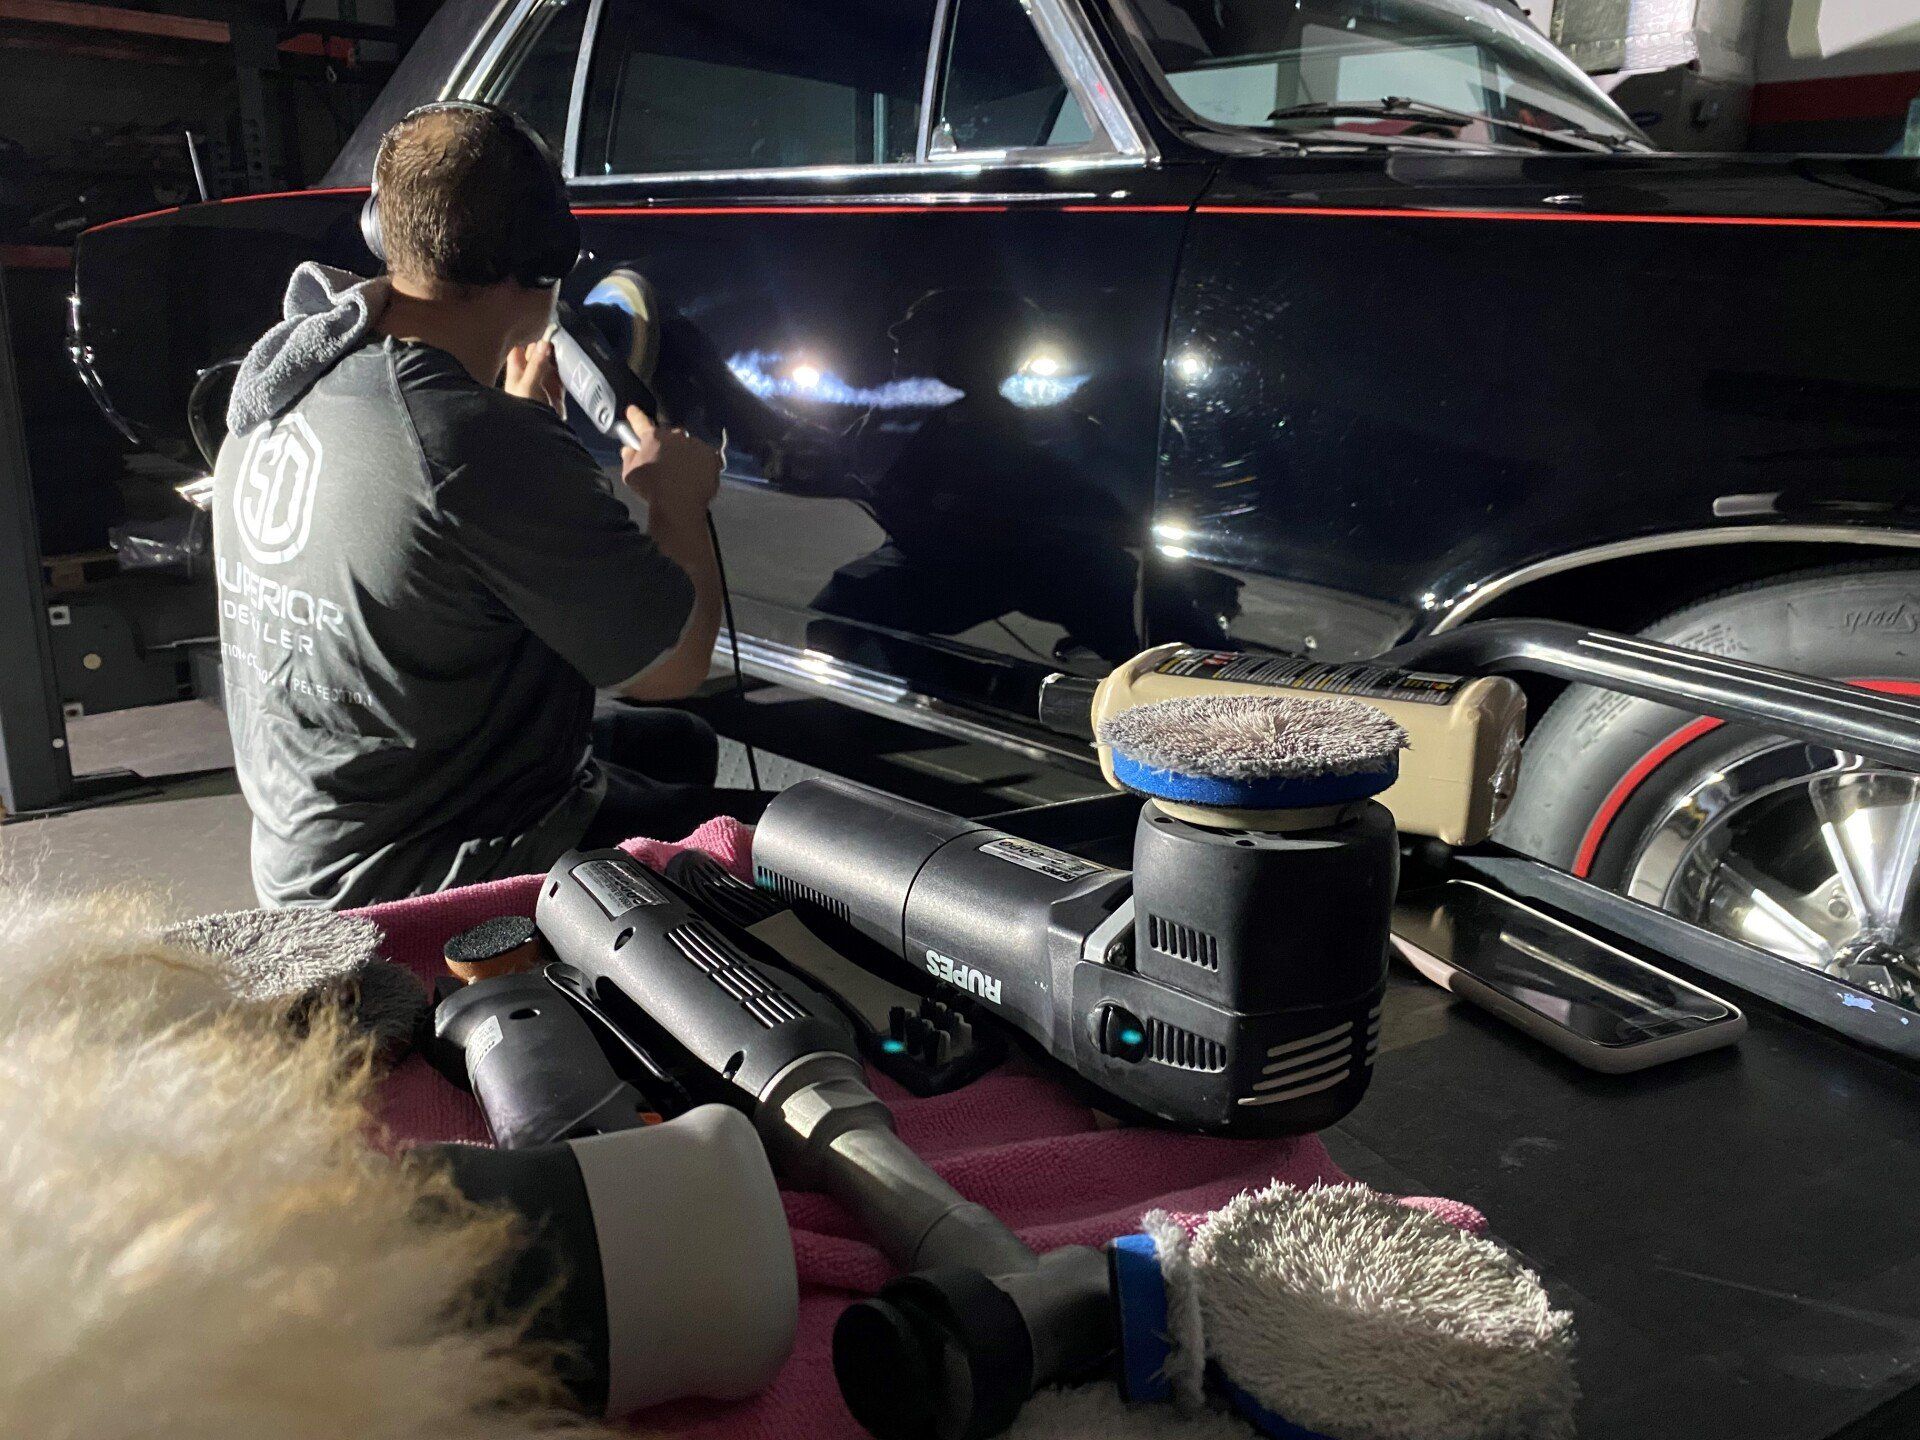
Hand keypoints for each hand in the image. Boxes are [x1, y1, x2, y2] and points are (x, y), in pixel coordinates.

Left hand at [504, 338, 564, 416]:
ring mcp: (543, 384)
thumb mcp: (528, 383)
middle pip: (536, 356)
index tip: (540, 338)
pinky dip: (565, 371)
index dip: (527, 344)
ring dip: (556, 359)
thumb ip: (536, 364)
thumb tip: (544, 342)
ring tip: (564, 351)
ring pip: (550, 365)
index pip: (519, 352)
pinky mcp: (556, 392)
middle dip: (545, 349)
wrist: (538, 431)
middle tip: (556, 343)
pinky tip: (570, 365)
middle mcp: (529, 376)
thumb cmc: (524, 407)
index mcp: (516, 372)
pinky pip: (561, 377)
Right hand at [620, 406, 720, 520]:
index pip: (641, 422)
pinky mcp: (711, 456)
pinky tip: (698, 476)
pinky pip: (705, 457)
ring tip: (684, 473)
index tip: (632, 410)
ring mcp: (696, 444)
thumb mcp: (630, 474)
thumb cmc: (651, 488)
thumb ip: (629, 458)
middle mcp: (675, 435)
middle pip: (670, 436)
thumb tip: (628, 449)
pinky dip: (701, 463)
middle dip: (667, 445)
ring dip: (686, 454)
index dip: (635, 416)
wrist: (679, 503)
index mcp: (653, 437)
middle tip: (666, 461)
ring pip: (689, 445)